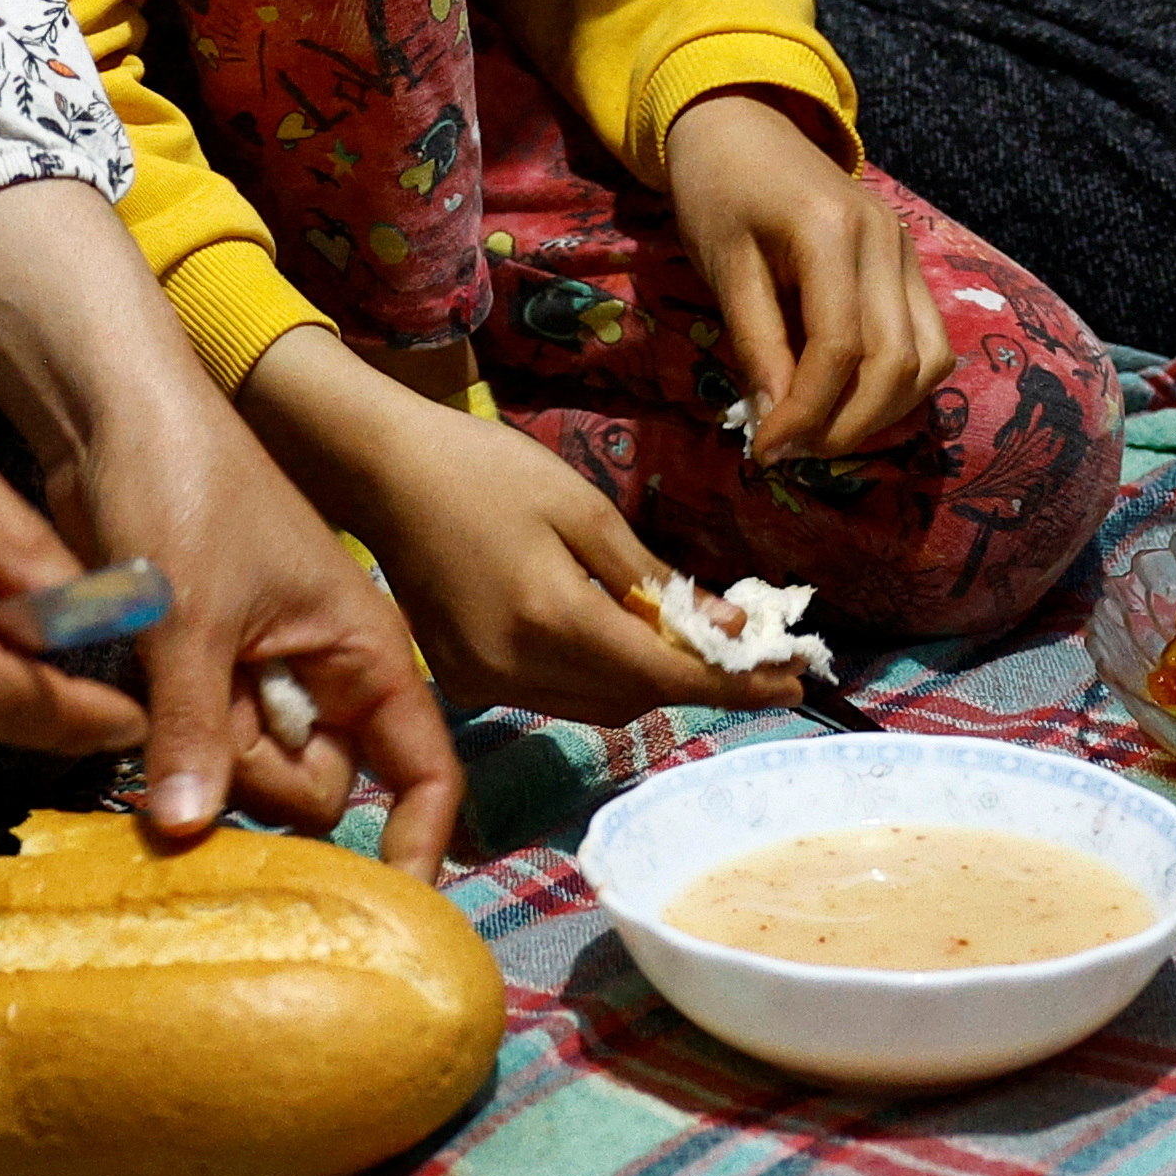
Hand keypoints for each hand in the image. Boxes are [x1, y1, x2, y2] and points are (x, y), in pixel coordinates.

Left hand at [0, 180, 463, 871]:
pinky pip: (196, 748)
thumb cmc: (182, 488)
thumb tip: (191, 834)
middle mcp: (320, 673)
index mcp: (363, 651)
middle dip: (255, 776)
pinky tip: (133, 707)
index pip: (425, 769)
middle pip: (314, 789)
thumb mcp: (191, 615)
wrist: (109, 415)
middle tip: (199, 708)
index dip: (415, 840)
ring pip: (244, 775)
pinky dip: (167, 746)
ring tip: (158, 681)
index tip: (384, 907)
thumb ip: (197, 730)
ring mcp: (256, 675)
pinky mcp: (197, 674)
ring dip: (199, 756)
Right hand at [245, 329, 796, 723]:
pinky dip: (600, 675)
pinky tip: (620, 634)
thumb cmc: (484, 470)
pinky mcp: (467, 681)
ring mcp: (486, 684)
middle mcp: (518, 670)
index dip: (736, 683)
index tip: (795, 677)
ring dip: (651, 682)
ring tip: (696, 641)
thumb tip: (727, 628)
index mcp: (552, 621)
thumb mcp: (582, 509)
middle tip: (757, 652)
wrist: (380, 473)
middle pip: (636, 700)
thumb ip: (653, 578)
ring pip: (599, 706)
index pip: (666, 677)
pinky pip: (557, 695)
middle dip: (701, 681)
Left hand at [664, 86, 951, 461]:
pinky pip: (928, 341)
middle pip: (895, 363)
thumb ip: (756, 344)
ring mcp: (906, 250)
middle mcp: (886, 240)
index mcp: (833, 231)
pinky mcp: (909, 262)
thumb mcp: (723, 266)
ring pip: (927, 360)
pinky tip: (849, 401)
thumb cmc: (719, 191)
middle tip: (792, 452)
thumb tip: (779, 424)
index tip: (766, 451)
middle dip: (846, 425)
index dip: (806, 411)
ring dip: (881, 413)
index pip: (840, 348)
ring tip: (821, 433)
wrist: (743, 125)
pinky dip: (899, 384)